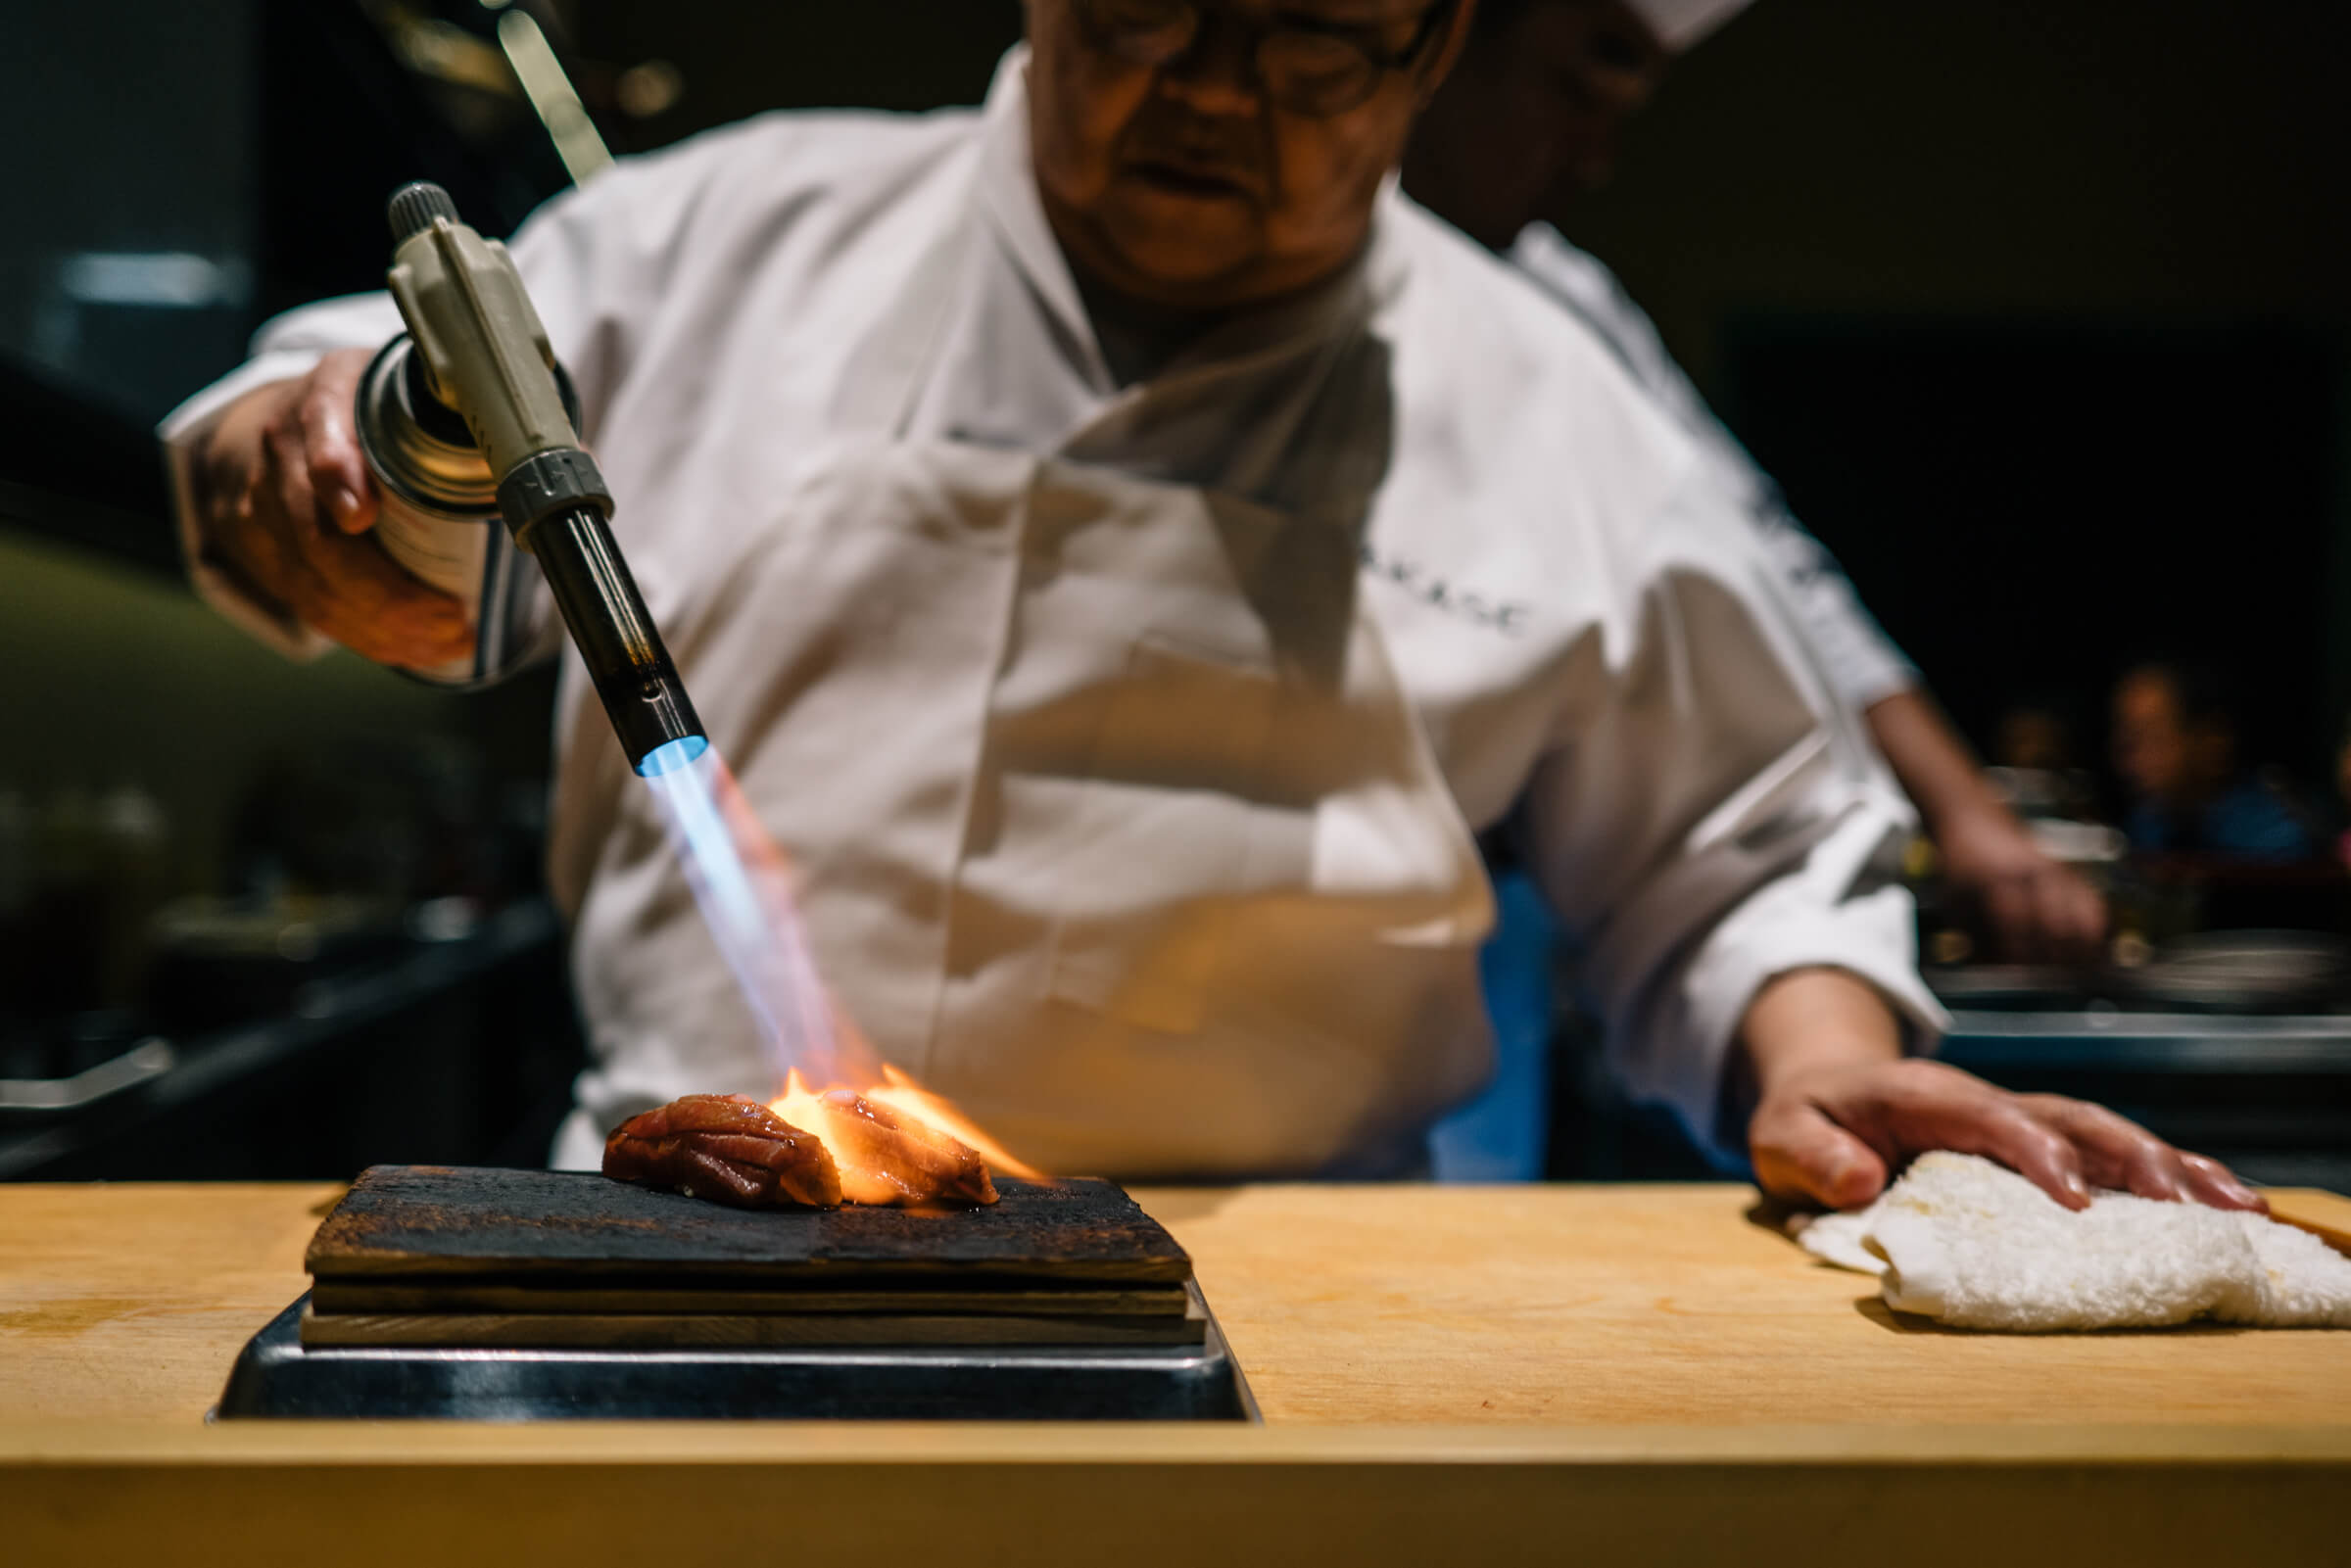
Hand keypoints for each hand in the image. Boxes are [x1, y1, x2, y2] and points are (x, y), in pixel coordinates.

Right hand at [193, 348, 471, 667]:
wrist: (283, 422)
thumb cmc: (363, 406)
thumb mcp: (400, 384)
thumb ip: (453, 407)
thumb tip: (538, 446)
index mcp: (322, 402)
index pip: (318, 440)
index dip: (335, 476)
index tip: (361, 514)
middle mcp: (281, 457)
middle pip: (317, 537)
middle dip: (388, 591)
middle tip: (453, 617)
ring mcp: (262, 511)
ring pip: (313, 583)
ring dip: (385, 626)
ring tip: (450, 641)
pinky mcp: (263, 555)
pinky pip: (310, 605)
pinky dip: (364, 635)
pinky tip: (412, 649)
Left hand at [1749, 1055, 2265, 1214]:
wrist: (1822, 1091)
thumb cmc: (1805, 1120)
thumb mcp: (1781, 1134)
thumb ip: (1813, 1154)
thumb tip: (1860, 1177)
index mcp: (1928, 1098)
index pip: (1991, 1119)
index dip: (2035, 1154)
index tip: (2074, 1201)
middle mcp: (1987, 1104)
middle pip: (2070, 1120)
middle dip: (2131, 1157)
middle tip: (2188, 1206)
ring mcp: (2018, 1124)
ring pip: (2103, 1135)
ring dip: (2169, 1166)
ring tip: (2235, 1206)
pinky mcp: (2037, 1149)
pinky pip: (2104, 1159)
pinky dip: (2163, 1177)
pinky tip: (2219, 1206)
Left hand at [1934, 805, 2106, 964]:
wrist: (1974, 821)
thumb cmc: (1961, 870)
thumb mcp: (1955, 903)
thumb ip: (1975, 939)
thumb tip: (2001, 978)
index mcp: (1995, 880)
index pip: (2015, 924)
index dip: (2019, 956)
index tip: (2020, 980)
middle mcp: (2030, 874)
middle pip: (2055, 925)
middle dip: (2053, 962)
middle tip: (2049, 986)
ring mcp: (2055, 871)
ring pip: (2082, 917)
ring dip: (2081, 952)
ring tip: (2074, 975)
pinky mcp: (2069, 872)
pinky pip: (2094, 905)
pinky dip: (2096, 933)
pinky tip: (2090, 955)